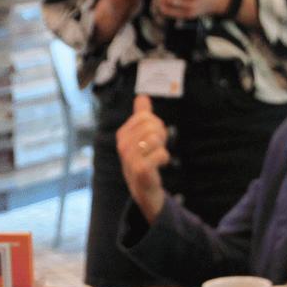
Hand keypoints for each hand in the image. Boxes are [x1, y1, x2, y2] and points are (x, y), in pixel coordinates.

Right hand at [115, 95, 169, 221]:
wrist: (143, 189)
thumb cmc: (143, 160)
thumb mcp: (141, 136)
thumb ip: (141, 116)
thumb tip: (142, 97)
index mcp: (122, 134)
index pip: (146, 116)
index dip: (155, 125)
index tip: (153, 138)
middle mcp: (123, 145)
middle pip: (151, 125)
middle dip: (160, 135)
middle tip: (156, 148)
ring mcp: (130, 158)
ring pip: (156, 138)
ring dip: (162, 148)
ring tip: (156, 157)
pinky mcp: (140, 170)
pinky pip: (161, 154)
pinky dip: (164, 158)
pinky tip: (158, 165)